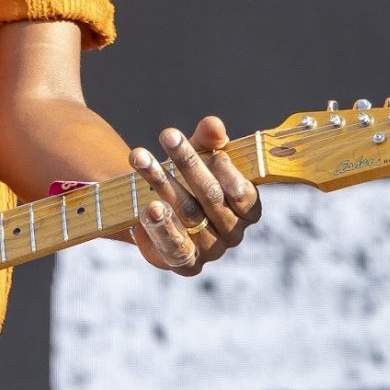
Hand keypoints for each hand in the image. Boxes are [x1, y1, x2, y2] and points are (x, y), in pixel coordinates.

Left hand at [126, 116, 259, 275]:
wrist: (154, 209)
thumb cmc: (186, 177)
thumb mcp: (198, 154)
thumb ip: (209, 140)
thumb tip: (213, 125)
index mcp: (247, 210)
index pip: (244, 194)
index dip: (228, 172)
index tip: (211, 150)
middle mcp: (233, 233)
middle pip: (211, 197)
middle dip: (188, 164)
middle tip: (167, 135)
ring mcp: (211, 251)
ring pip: (188, 215)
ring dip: (163, 183)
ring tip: (141, 158)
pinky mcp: (186, 264)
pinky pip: (175, 247)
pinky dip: (161, 226)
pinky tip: (148, 207)